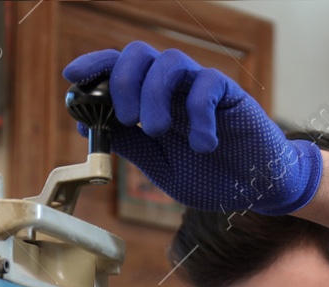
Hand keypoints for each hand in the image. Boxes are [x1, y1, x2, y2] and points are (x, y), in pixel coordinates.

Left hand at [62, 42, 321, 215]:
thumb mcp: (159, 166)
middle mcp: (175, 88)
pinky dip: (197, 115)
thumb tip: (87, 124)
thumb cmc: (210, 176)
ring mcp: (202, 88)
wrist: (257, 189)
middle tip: (126, 118)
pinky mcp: (230, 95)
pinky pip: (207, 85)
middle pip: (140, 55)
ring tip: (157, 131)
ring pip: (170, 62)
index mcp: (154, 102)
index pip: (120, 69)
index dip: (95, 66)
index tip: (72, 76)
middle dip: (123, 80)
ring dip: (154, 95)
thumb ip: (130, 145)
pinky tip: (202, 145)